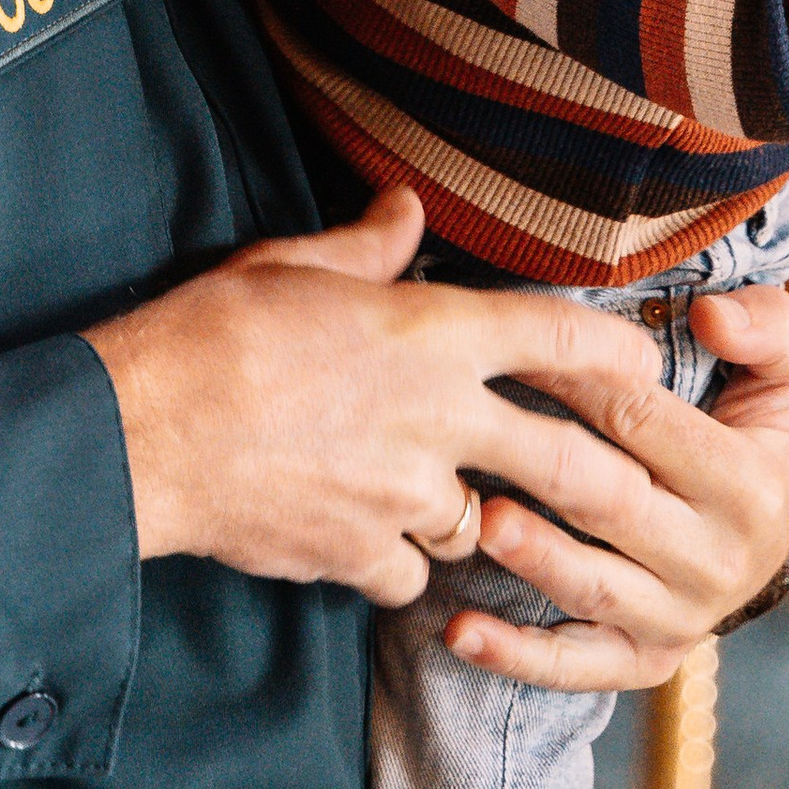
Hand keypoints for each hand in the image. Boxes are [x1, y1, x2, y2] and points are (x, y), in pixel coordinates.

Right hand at [83, 189, 788, 687]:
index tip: (645, 366)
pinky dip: (398, 564)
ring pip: (477, 521)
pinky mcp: (364, 555)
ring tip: (427, 497)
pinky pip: (413, 575)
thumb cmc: (211, 331)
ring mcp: (405, 493)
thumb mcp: (292, 264)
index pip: (556, 332)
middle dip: (592, 474)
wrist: (142, 432)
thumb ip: (366, 248)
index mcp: (429, 331)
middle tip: (611, 484)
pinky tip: (366, 543)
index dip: (613, 350)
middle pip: (557, 455)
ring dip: (466, 515)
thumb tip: (403, 213)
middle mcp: (437, 414)